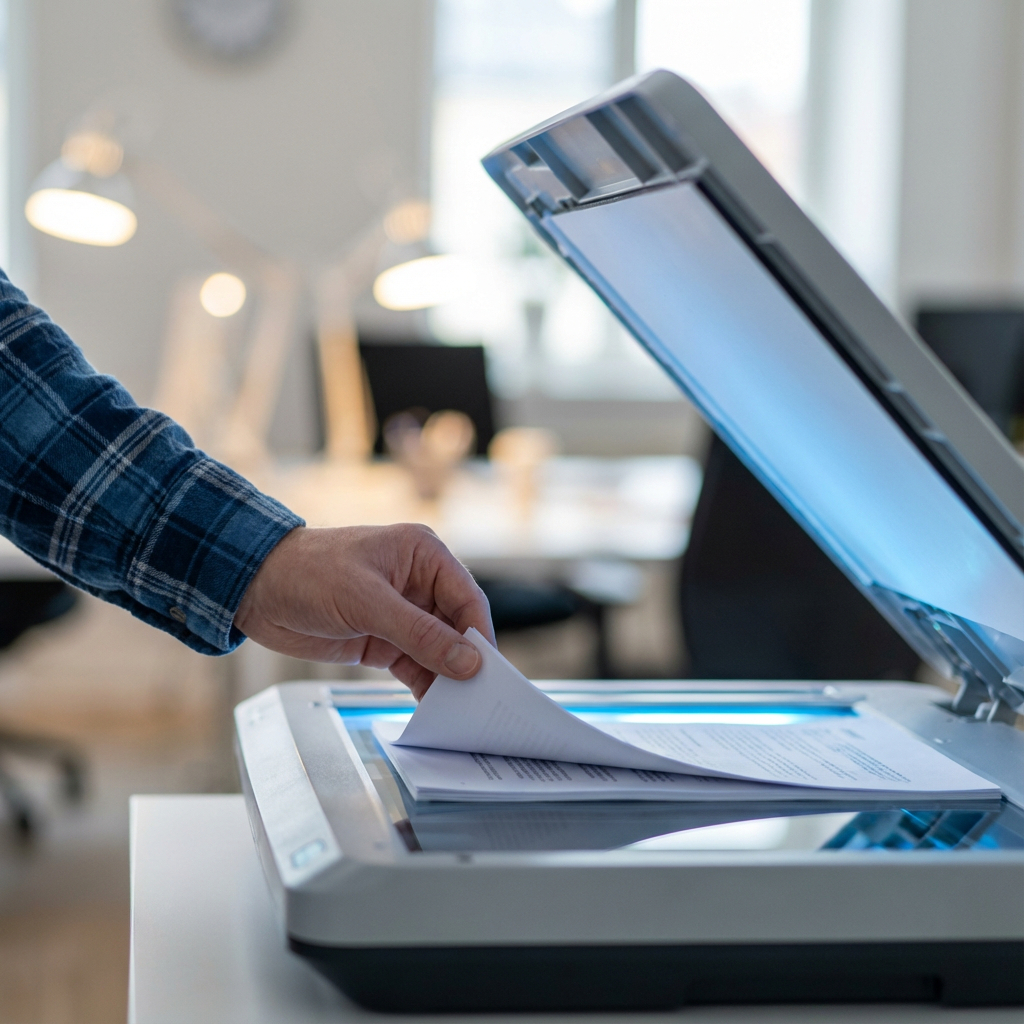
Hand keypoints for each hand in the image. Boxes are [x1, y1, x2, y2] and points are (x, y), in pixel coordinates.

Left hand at [234, 524, 493, 698]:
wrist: (255, 589)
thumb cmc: (308, 572)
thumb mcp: (367, 601)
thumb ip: (420, 634)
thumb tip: (468, 661)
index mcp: (423, 555)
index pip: (467, 598)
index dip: (479, 635)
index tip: (488, 671)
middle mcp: (419, 583)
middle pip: (458, 627)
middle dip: (467, 661)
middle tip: (481, 698)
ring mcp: (402, 614)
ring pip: (439, 651)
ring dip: (448, 679)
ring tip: (460, 711)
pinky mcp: (384, 641)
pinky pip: (416, 666)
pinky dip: (425, 687)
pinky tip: (434, 709)